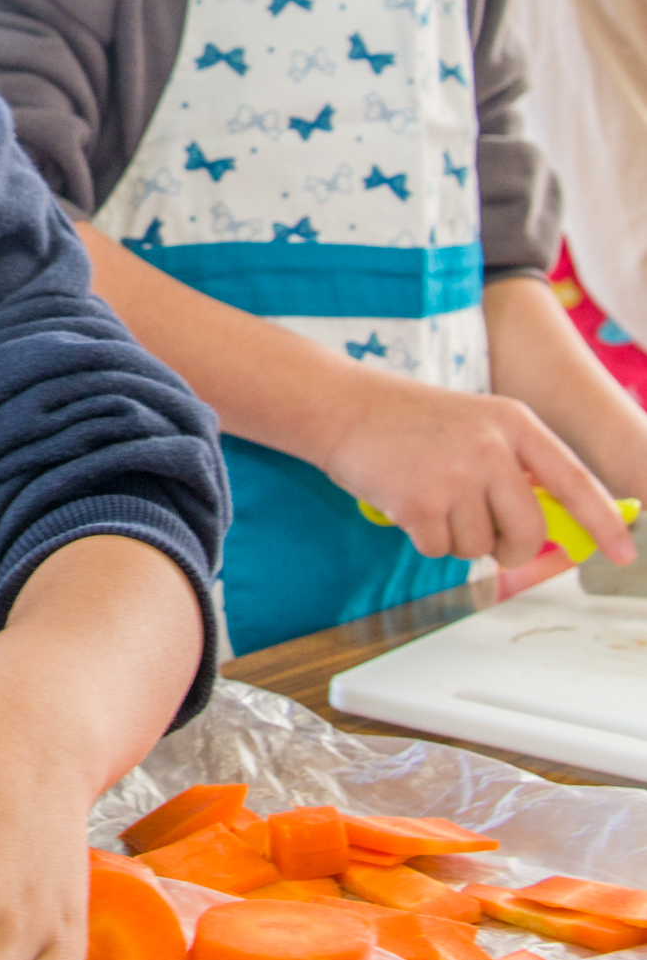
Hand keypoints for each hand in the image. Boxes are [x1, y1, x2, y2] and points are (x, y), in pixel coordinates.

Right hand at [317, 376, 629, 573]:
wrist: (341, 406)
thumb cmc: (409, 423)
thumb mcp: (475, 428)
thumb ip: (513, 469)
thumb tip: (545, 533)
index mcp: (515, 423)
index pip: (574, 480)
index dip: (604, 521)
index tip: (624, 553)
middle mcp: (492, 447)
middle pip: (528, 530)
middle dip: (511, 549)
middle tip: (488, 540)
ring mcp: (457, 474)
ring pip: (479, 547)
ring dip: (455, 538)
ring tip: (429, 497)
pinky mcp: (420, 501)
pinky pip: (439, 549)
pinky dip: (422, 537)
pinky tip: (405, 501)